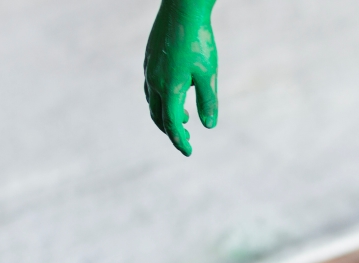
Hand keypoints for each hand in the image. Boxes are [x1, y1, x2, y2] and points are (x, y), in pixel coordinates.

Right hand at [144, 0, 217, 155]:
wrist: (182, 9)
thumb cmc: (199, 41)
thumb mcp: (209, 74)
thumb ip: (208, 101)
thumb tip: (208, 126)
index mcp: (170, 88)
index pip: (172, 123)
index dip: (180, 140)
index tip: (189, 152)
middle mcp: (154, 81)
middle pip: (158, 117)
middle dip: (171, 131)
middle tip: (186, 140)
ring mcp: (149, 70)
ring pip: (152, 102)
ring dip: (165, 116)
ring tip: (184, 119)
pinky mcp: (148, 60)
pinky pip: (150, 87)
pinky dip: (160, 100)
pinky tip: (173, 96)